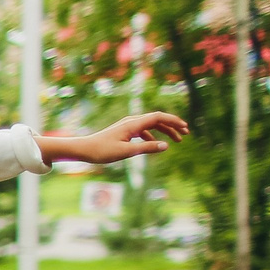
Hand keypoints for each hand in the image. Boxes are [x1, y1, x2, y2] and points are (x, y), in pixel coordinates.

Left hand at [42, 110, 188, 165]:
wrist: (83, 149)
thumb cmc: (102, 151)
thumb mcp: (126, 152)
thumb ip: (146, 148)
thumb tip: (166, 146)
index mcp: (133, 124)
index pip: (158, 117)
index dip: (174, 121)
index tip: (185, 128)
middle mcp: (131, 122)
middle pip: (157, 119)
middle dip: (173, 126)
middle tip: (186, 134)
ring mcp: (127, 126)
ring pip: (151, 125)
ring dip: (164, 131)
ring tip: (176, 141)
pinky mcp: (124, 131)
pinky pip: (143, 131)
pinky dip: (153, 136)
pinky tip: (156, 145)